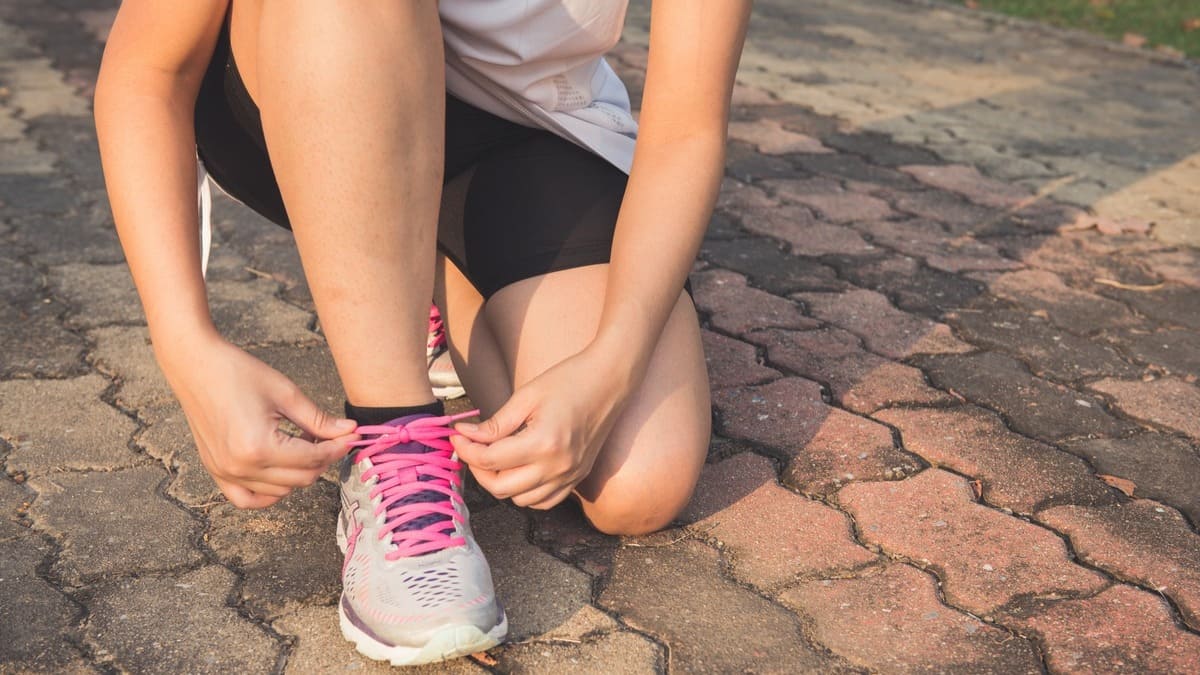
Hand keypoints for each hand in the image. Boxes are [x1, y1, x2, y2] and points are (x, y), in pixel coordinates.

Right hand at [159, 333, 358, 507]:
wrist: (195, 365)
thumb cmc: (238, 373)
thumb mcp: (286, 393)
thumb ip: (319, 420)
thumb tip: (350, 432)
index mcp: (259, 447)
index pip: (313, 459)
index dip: (338, 448)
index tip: (352, 436)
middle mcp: (241, 467)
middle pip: (301, 479)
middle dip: (322, 459)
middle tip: (329, 436)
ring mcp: (225, 473)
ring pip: (280, 491)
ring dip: (299, 472)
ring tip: (301, 443)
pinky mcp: (216, 472)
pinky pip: (247, 499)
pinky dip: (269, 493)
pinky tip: (281, 472)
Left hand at [451, 346, 633, 509]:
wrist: (610, 380)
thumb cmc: (569, 380)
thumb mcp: (526, 396)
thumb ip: (495, 424)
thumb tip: (466, 435)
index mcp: (543, 443)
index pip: (490, 460)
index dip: (466, 449)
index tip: (457, 435)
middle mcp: (558, 467)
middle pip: (501, 488)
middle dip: (478, 469)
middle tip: (471, 447)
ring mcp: (570, 476)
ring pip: (520, 500)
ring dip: (501, 483)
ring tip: (495, 458)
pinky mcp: (577, 478)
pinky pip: (544, 502)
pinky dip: (525, 493)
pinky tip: (519, 471)